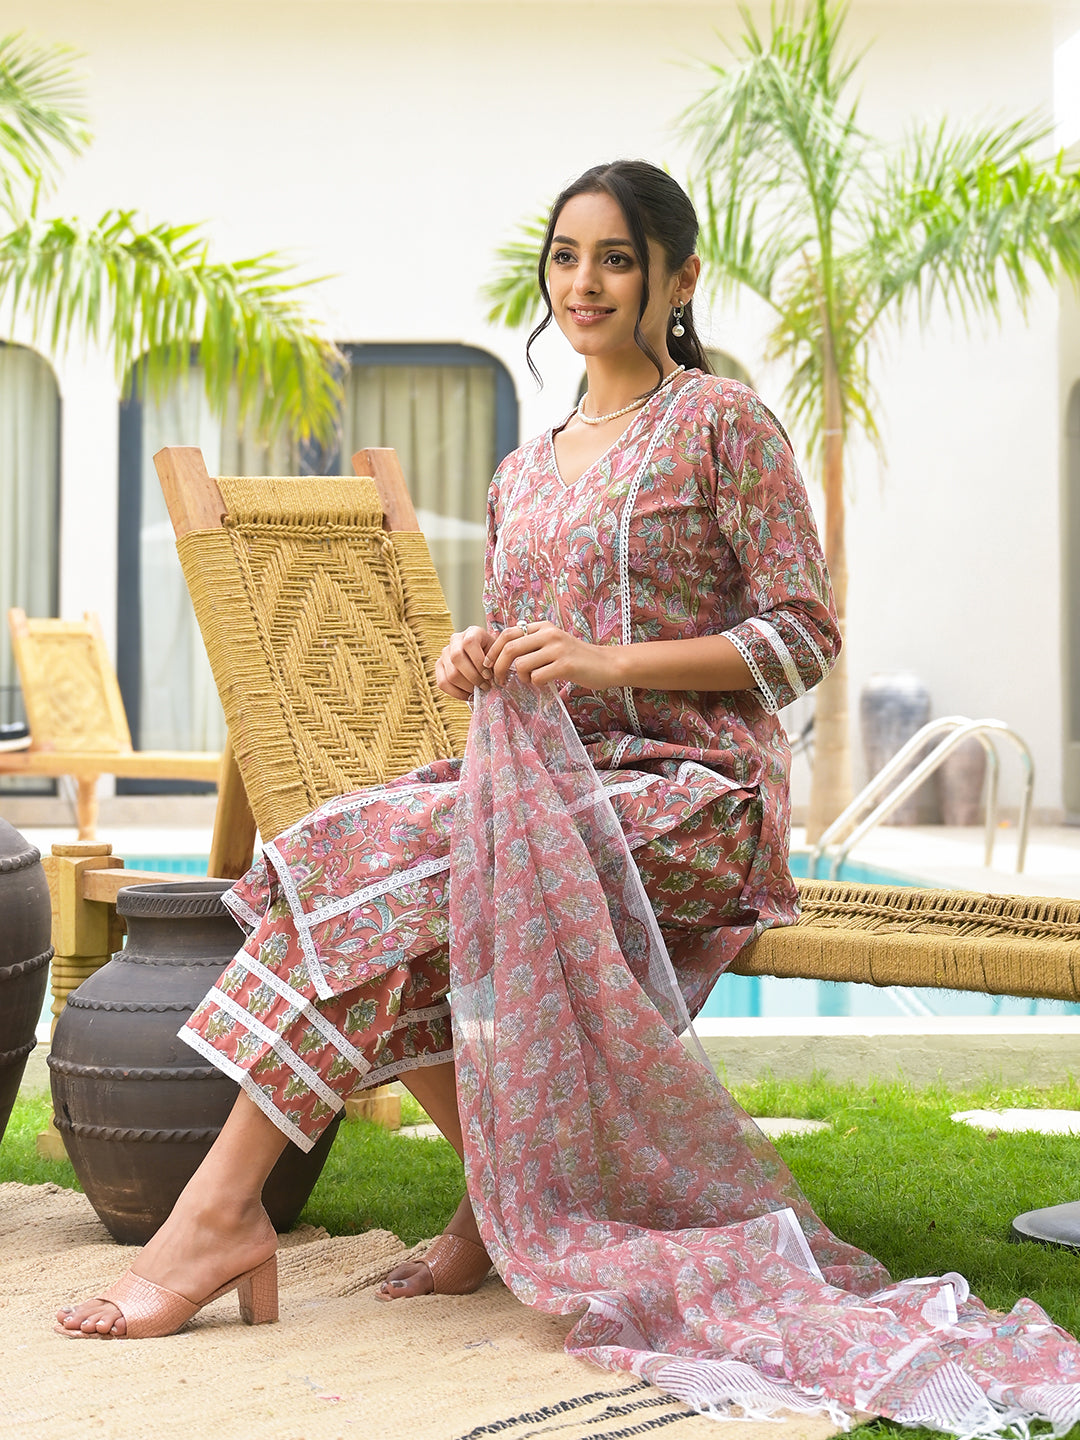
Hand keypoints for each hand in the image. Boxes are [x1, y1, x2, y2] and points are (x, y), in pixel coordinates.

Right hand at [435, 626, 496, 700]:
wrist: (485, 656)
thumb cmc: (493, 656)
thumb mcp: (498, 654)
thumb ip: (496, 663)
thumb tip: (493, 680)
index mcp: (472, 632)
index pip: (469, 644)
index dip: (479, 662)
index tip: (489, 676)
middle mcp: (455, 639)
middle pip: (457, 658)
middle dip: (473, 677)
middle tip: (485, 686)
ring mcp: (445, 652)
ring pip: (450, 674)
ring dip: (466, 687)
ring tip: (478, 691)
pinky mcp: (439, 666)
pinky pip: (442, 683)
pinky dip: (456, 693)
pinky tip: (468, 695)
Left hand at [482, 620, 621, 690]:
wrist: (607, 664)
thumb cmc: (576, 657)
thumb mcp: (553, 643)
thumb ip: (531, 644)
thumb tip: (501, 653)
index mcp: (543, 627)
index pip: (507, 633)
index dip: (493, 650)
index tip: (488, 665)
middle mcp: (549, 634)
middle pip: (510, 648)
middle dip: (497, 667)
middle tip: (498, 680)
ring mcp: (557, 649)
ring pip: (521, 665)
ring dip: (520, 677)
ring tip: (530, 680)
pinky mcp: (565, 665)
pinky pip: (537, 677)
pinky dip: (535, 683)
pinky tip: (544, 683)